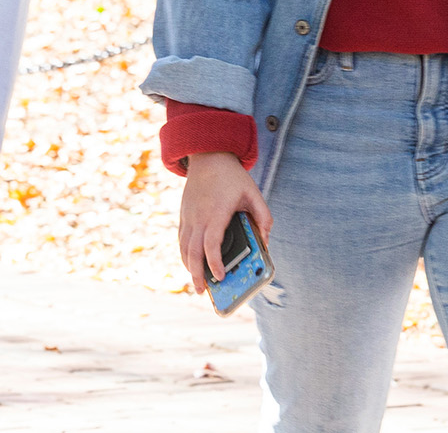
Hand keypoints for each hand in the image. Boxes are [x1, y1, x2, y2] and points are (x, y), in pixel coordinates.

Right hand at [176, 151, 270, 287]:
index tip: (220, 276)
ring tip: (196, 283)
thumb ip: (263, 217)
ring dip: (188, 266)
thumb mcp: (253, 193)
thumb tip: (266, 241)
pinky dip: (185, 254)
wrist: (207, 156)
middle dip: (196, 273)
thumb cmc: (232, 177)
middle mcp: (198, 216)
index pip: (211, 243)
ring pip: (184, 247)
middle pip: (192, 251)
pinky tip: (191, 263)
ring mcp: (188, 216)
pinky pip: (182, 239)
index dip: (214, 262)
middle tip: (202, 291)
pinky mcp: (184, 215)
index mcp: (216, 212)